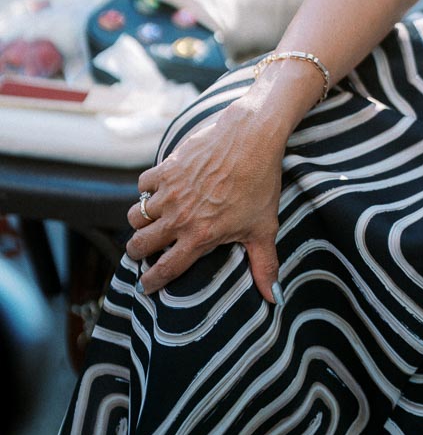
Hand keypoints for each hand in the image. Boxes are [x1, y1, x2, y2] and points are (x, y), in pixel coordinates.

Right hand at [124, 97, 283, 300]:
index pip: (165, 269)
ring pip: (136, 216)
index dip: (151, 282)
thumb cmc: (261, 182)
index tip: (145, 286)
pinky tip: (158, 191)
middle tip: (142, 251)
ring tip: (149, 222)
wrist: (252, 136)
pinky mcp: (167, 167)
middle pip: (140, 244)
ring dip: (140, 222)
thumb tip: (274, 298)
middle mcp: (179, 217)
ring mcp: (170, 191)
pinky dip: (146, 189)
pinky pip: (143, 184)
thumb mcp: (264, 227)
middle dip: (137, 252)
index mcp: (199, 237)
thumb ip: (265, 264)